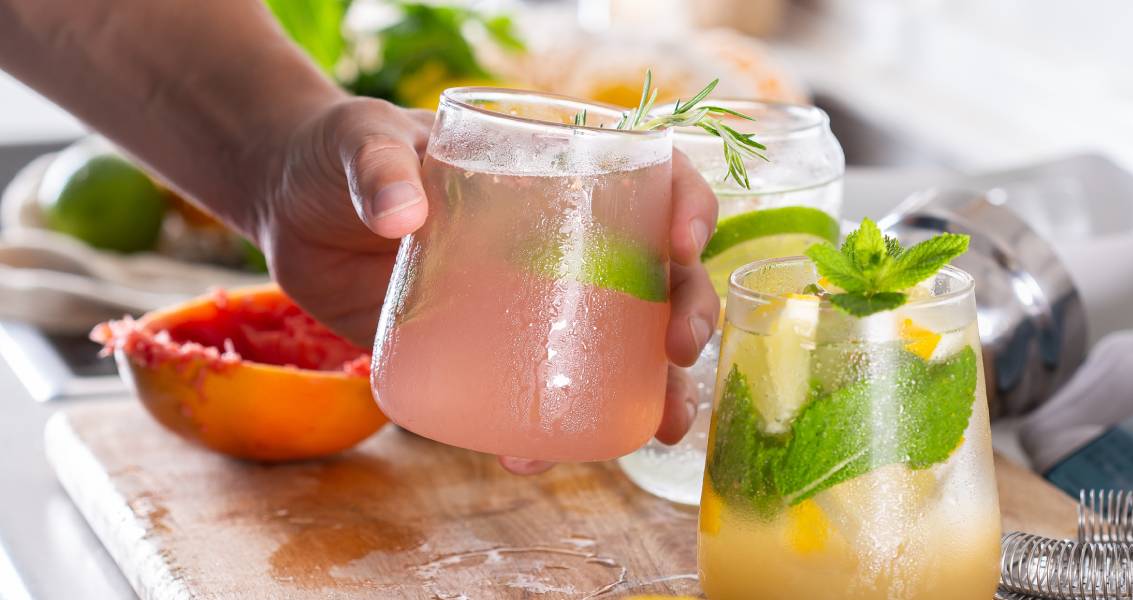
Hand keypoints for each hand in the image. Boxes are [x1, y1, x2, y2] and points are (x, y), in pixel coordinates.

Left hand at [253, 97, 719, 472]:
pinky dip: (548, 432)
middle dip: (689, 314)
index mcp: (557, 170)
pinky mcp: (490, 350)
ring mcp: (534, 301)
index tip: (685, 242)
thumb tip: (402, 214)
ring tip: (660, 431)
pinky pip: (538, 393)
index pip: (651, 178)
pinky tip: (535, 456)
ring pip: (620, 348)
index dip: (688, 206)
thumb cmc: (340, 154)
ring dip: (654, 392)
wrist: (292, 212)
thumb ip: (379, 167)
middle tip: (678, 351)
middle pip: (660, 275)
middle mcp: (566, 238)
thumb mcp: (361, 141)